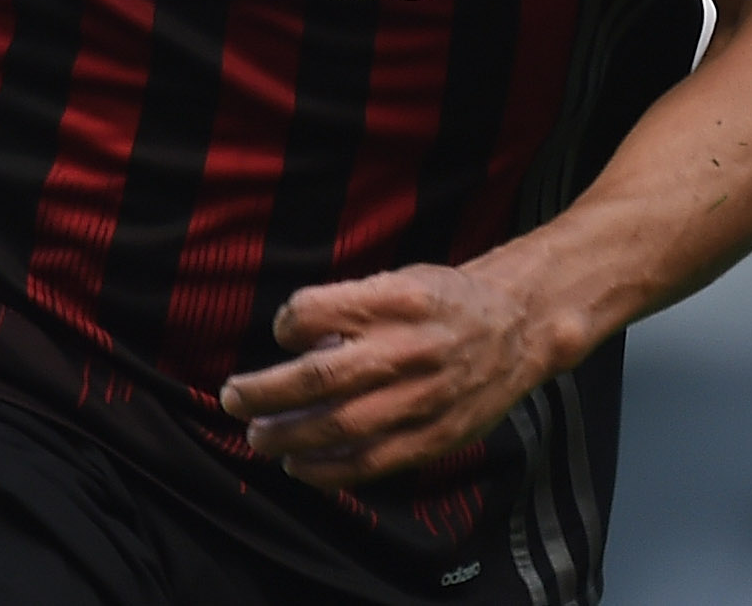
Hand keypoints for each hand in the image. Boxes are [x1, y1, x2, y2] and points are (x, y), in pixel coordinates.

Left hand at [217, 261, 567, 488]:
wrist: (519, 329)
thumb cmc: (444, 301)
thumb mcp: (400, 280)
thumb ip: (351, 307)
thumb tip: (294, 345)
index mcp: (395, 299)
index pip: (314, 312)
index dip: (285, 325)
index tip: (281, 334)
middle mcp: (407, 348)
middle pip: (318, 377)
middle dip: (263, 392)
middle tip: (232, 397)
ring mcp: (422, 397)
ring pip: (339, 426)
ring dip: (287, 437)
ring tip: (257, 436)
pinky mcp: (434, 436)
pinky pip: (371, 462)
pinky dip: (327, 470)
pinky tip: (299, 466)